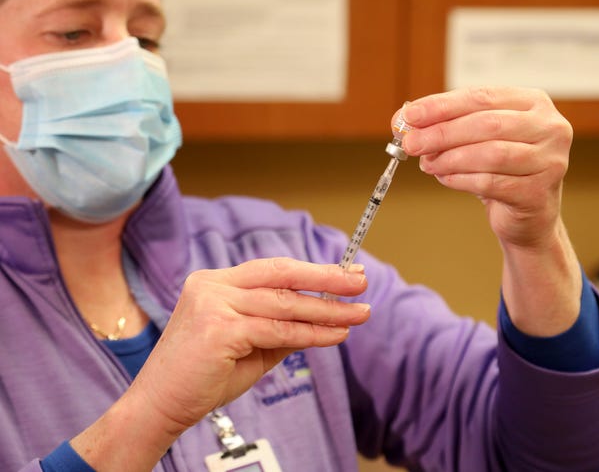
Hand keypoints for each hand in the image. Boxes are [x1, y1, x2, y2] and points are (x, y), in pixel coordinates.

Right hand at [72, 257, 368, 470]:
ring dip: (327, 310)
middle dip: (326, 278)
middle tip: (361, 281)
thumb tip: (323, 317)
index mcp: (215, 282)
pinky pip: (278, 330)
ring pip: (284, 303)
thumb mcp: (248, 345)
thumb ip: (278, 327)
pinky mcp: (219, 329)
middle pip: (281, 275)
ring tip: (358, 313)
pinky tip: (337, 334)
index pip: (272, 270)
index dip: (311, 270)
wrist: (159, 406)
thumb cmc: (202, 377)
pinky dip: (312, 332)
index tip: (344, 273)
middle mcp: (212, 285)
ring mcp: (213, 304)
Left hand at [398, 87, 580, 337]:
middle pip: (486, 124)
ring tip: (427, 164)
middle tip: (411, 143)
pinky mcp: (538, 192)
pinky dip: (461, 180)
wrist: (528, 215)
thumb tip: (403, 121)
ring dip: (450, 159)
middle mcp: (549, 127)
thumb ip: (445, 125)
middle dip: (441, 133)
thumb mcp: (475, 140)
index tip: (409, 115)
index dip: (441, 106)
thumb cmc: (500, 169)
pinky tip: (445, 179)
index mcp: (532, 103)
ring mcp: (549, 160)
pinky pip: (491, 183)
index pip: (480, 97)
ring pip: (490, 154)